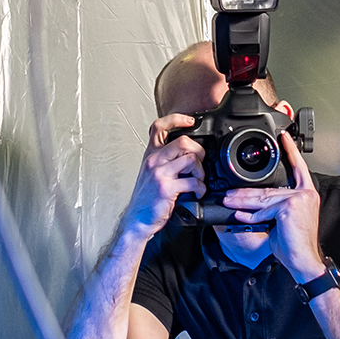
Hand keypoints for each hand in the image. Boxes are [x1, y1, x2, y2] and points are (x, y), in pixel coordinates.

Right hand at [122, 114, 206, 240]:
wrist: (137, 219)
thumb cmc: (147, 198)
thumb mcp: (151, 172)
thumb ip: (165, 159)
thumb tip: (188, 151)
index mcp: (150, 154)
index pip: (159, 126)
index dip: (176, 119)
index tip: (190, 121)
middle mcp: (154, 160)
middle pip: (183, 141)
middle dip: (199, 151)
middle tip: (200, 163)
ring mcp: (159, 173)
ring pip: (191, 159)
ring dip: (201, 171)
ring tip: (198, 180)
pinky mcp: (166, 188)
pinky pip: (192, 181)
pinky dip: (200, 188)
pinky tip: (197, 192)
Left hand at [222, 131, 325, 281]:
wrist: (304, 261)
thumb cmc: (294, 243)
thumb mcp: (282, 219)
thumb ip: (272, 206)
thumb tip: (251, 204)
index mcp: (306, 193)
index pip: (298, 167)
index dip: (290, 151)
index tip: (283, 136)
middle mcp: (306, 193)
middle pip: (269, 188)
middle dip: (245, 192)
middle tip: (229, 193)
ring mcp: (299, 199)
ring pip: (263, 198)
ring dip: (242, 201)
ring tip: (228, 201)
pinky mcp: (290, 207)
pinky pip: (264, 210)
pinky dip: (250, 215)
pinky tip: (239, 215)